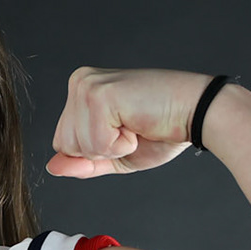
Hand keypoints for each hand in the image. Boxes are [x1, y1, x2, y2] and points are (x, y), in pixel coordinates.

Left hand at [46, 67, 208, 177]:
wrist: (198, 116)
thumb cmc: (162, 131)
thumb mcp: (114, 155)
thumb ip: (82, 162)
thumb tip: (52, 167)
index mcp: (81, 91)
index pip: (62, 143)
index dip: (95, 151)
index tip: (125, 130)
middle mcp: (80, 82)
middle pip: (64, 144)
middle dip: (100, 150)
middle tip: (131, 128)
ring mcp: (87, 86)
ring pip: (76, 146)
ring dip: (111, 147)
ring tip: (134, 124)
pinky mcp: (99, 95)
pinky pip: (94, 143)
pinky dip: (119, 145)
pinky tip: (137, 123)